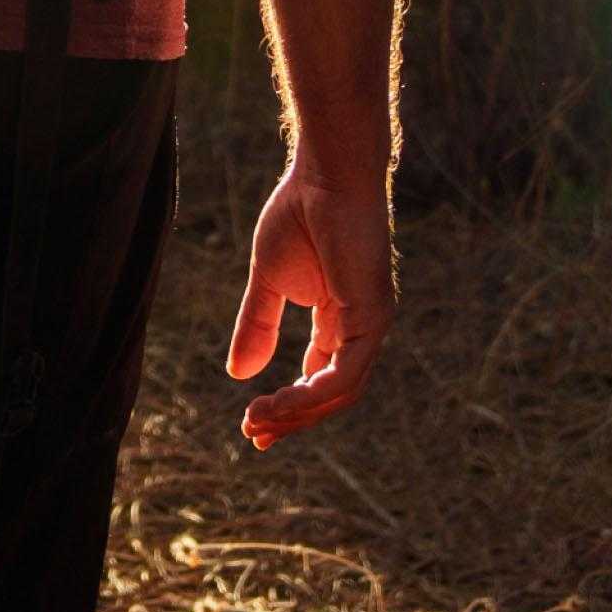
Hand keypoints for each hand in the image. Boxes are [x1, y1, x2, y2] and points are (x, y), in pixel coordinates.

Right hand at [224, 155, 388, 448]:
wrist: (324, 176)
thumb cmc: (300, 215)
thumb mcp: (269, 280)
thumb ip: (259, 325)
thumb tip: (238, 373)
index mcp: (340, 320)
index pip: (318, 377)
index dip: (288, 405)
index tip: (252, 424)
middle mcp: (360, 329)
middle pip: (330, 394)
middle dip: (291, 419)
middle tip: (254, 435)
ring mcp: (370, 324)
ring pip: (339, 392)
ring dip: (297, 412)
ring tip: (257, 420)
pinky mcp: (372, 316)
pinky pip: (346, 373)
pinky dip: (313, 393)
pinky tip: (283, 399)